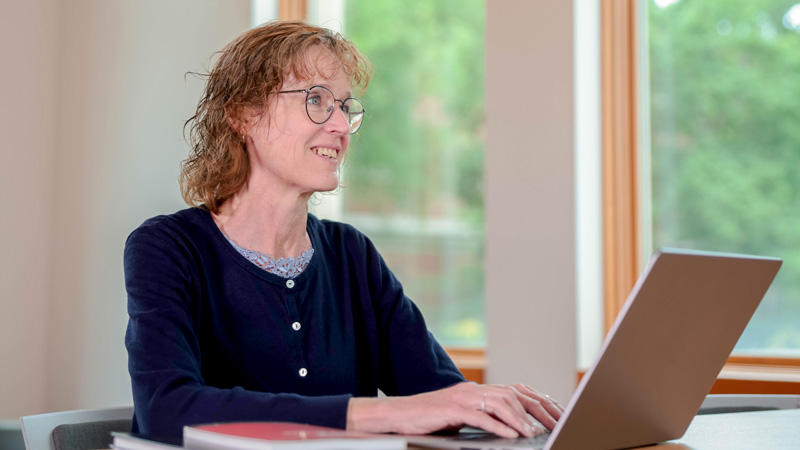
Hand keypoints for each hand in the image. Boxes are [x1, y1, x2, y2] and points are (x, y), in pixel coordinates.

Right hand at [347, 382, 561, 437]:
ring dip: (520, 419)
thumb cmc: (432, 418)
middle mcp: (475, 389)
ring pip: (501, 403)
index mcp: (480, 390)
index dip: (540, 402)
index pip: (518, 391)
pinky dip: (498, 426)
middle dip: (538, 410)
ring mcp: (464, 397)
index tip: (557, 415)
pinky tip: (510, 435)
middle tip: (554, 425)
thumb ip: (487, 415)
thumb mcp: (465, 415)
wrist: (400, 413)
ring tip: (534, 433)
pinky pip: (480, 416)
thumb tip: (514, 427)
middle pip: (515, 395)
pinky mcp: (452, 409)